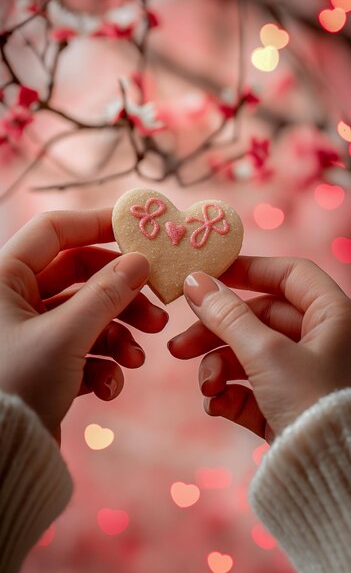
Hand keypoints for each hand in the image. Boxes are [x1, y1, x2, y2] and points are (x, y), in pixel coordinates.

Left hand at [0, 209, 167, 441]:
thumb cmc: (16, 386)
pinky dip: (102, 365)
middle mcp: (15, 299)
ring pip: (88, 316)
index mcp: (4, 278)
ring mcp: (31, 332)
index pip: (55, 230)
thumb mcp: (66, 336)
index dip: (98, 224)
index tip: (139, 232)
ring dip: (119, 336)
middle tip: (158, 313)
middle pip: (82, 277)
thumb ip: (107, 294)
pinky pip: (82, 349)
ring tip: (138, 359)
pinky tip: (109, 388)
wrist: (0, 458)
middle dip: (123, 297)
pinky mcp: (44, 362)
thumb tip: (140, 260)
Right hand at [169, 257, 350, 441]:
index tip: (208, 277)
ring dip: (219, 368)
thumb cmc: (313, 404)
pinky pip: (253, 390)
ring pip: (250, 356)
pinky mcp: (289, 407)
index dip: (249, 270)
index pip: (288, 275)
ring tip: (205, 387)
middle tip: (179, 346)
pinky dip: (231, 394)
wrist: (332, 478)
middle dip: (216, 333)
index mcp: (332, 316)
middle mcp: (322, 341)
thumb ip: (228, 315)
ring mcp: (305, 376)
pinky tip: (217, 406)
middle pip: (258, 319)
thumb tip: (196, 282)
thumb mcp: (266, 353)